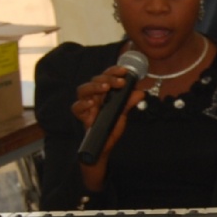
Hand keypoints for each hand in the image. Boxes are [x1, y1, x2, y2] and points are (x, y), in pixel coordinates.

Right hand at [72, 64, 143, 186]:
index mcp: (103, 93)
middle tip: (119, 82)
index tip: (125, 71)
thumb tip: (140, 92)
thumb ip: (129, 102)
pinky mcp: (82, 117)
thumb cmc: (111, 127)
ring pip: (82, 90)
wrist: (104, 146)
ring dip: (94, 87)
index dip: (113, 71)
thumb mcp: (123, 114)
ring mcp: (86, 106)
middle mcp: (93, 97)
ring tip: (106, 88)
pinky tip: (91, 104)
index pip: (105, 77)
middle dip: (107, 78)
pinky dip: (83, 105)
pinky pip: (76, 108)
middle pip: (94, 81)